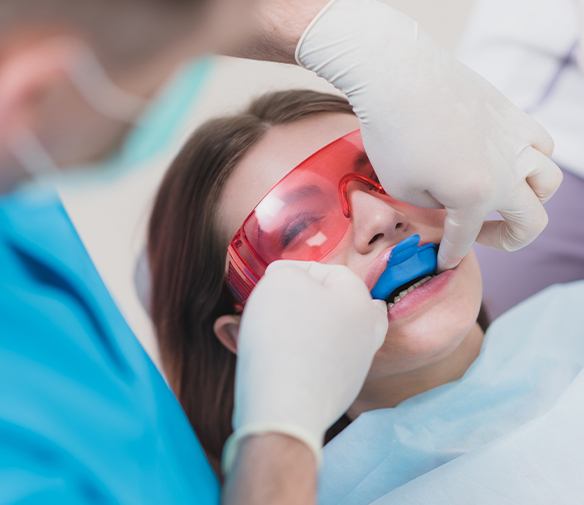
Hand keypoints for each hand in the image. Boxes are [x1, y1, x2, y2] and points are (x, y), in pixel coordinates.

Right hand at [222, 261, 387, 471]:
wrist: (285, 407)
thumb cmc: (283, 335)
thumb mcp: (280, 281)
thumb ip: (287, 272)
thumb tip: (288, 279)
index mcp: (360, 299)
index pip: (328, 271)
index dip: (294, 270)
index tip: (269, 280)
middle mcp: (367, 331)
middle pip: (337, 304)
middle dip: (307, 301)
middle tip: (277, 305)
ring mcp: (357, 365)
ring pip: (331, 335)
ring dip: (305, 329)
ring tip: (273, 331)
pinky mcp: (341, 392)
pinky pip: (320, 363)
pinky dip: (304, 356)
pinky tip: (281, 359)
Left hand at [296, 0, 562, 269]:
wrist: (398, 76)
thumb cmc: (392, 135)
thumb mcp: (402, 188)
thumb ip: (433, 207)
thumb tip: (448, 205)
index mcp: (475, 196)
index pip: (466, 239)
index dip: (450, 255)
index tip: (442, 262)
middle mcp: (506, 172)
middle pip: (532, 221)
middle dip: (507, 240)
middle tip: (481, 236)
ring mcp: (515, 140)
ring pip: (548, 181)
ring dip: (530, 200)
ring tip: (502, 199)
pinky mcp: (512, 114)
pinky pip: (541, 144)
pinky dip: (532, 160)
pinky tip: (507, 160)